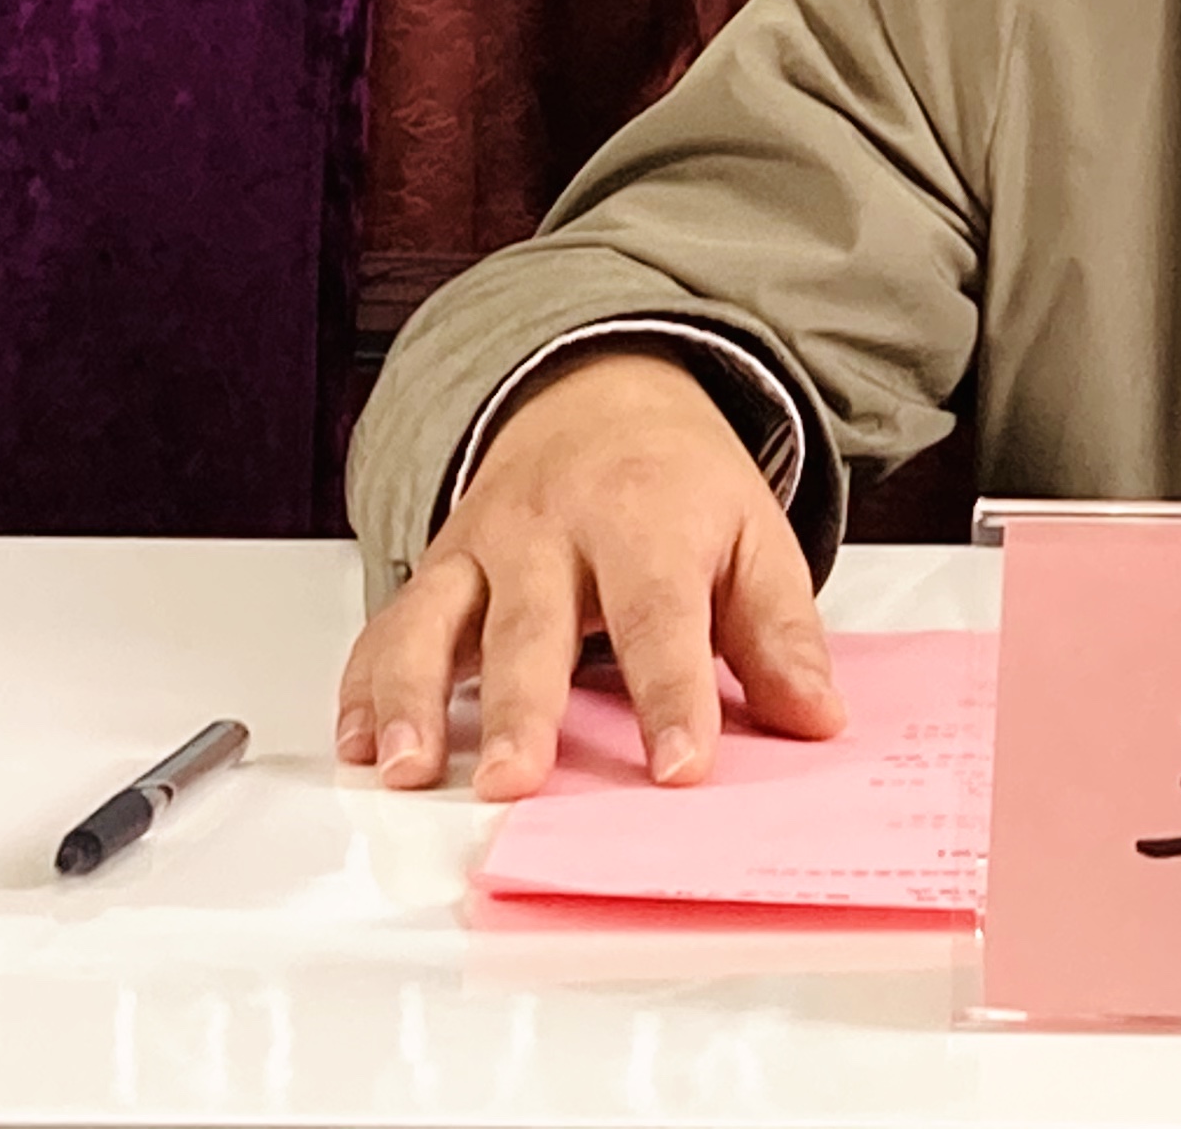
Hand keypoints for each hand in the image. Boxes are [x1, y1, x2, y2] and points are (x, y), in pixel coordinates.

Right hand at [334, 343, 846, 798]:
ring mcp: (484, 549)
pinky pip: (387, 626)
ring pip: (437, 621)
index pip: (662, 615)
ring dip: (416, 696)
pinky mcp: (434, 569)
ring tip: (409, 768)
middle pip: (536, 625)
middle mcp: (554, 532)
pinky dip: (365, 686)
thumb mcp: (754, 537)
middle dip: (524, 708)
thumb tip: (818, 716)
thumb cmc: (679, 485)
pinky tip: (361, 743)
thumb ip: (781, 632)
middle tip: (517, 784)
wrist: (599, 397)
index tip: (680, 768)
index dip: (674, 695)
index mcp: (647, 521)